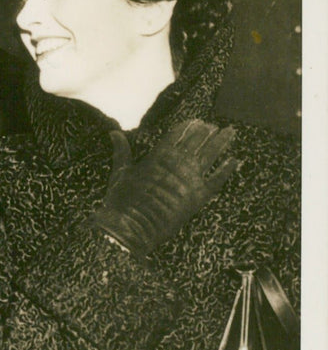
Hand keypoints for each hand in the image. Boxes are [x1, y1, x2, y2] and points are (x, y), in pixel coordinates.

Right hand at [90, 120, 237, 257]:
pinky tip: (235, 160)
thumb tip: (114, 132)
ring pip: (211, 155)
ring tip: (230, 132)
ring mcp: (190, 180)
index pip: (178, 134)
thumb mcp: (120, 172)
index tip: (197, 121)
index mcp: (158, 156)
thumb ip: (122, 150)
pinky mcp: (199, 197)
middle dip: (207, 132)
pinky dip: (227, 169)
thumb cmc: (121, 200)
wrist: (132, 228)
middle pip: (197, 141)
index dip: (188, 126)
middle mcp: (177, 164)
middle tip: (214, 126)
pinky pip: (218, 180)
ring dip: (221, 142)